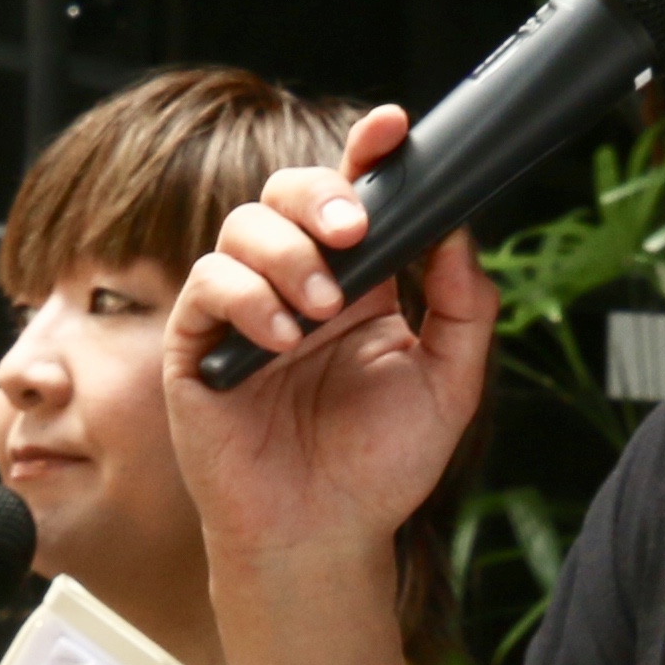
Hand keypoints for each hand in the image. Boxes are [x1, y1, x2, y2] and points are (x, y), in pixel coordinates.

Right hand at [169, 108, 491, 573]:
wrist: (324, 537)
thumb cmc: (379, 468)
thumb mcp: (450, 384)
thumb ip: (465, 307)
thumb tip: (459, 231)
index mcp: (361, 283)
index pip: (357, 196)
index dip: (368, 150)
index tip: (393, 128)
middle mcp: (299, 285)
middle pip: (290, 191)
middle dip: (322, 193)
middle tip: (355, 228)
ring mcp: (245, 311)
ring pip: (244, 227)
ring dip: (288, 253)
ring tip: (321, 310)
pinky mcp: (199, 346)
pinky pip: (209, 286)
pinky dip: (247, 298)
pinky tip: (282, 337)